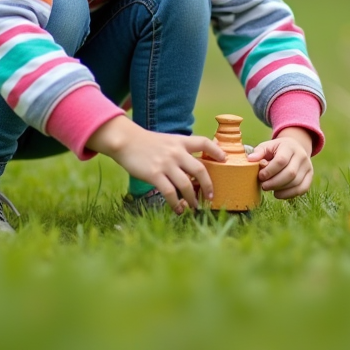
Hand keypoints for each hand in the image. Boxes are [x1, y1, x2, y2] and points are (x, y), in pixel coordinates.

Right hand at [87, 116, 225, 213]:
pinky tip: (178, 209)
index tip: (225, 160)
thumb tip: (192, 164)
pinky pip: (170, 193)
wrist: (125, 140)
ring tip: (194, 207)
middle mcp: (176, 152)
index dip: (216, 151)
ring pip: (187, 185)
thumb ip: (179, 149)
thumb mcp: (167, 140)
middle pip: (200, 170)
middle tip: (210, 197)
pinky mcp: (154, 174)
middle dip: (208, 186)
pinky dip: (176, 204)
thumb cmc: (146, 143)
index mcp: (180, 142)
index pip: (204, 142)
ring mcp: (166, 164)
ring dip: (192, 199)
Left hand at [248, 127, 313, 198]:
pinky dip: (289, 194)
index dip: (270, 171)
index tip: (260, 176)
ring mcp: (308, 166)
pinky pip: (302, 189)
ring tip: (269, 189)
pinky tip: (277, 194)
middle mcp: (302, 156)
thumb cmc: (277, 149)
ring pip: (296, 182)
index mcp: (289, 146)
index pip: (281, 160)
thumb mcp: (267, 146)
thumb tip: (250, 160)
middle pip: (290, 173)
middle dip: (274, 182)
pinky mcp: (310, 176)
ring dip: (280, 189)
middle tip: (264, 186)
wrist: (295, 147)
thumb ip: (259, 152)